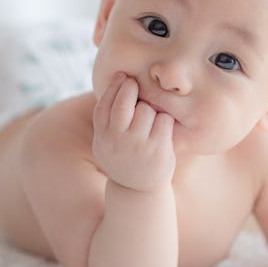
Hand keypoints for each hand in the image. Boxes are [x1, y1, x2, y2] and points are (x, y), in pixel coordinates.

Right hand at [92, 72, 174, 191]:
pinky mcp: (158, 150)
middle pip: (124, 102)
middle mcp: (117, 140)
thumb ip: (108, 117)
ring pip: (146, 109)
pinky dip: (164, 120)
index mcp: (103, 136)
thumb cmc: (124, 155)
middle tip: (135, 84)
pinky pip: (164, 120)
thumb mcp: (106, 141)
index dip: (114, 86)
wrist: (137, 189)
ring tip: (148, 120)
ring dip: (150, 109)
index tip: (123, 77)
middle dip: (131, 88)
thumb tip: (119, 79)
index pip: (104, 104)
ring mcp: (138, 146)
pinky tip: (161, 129)